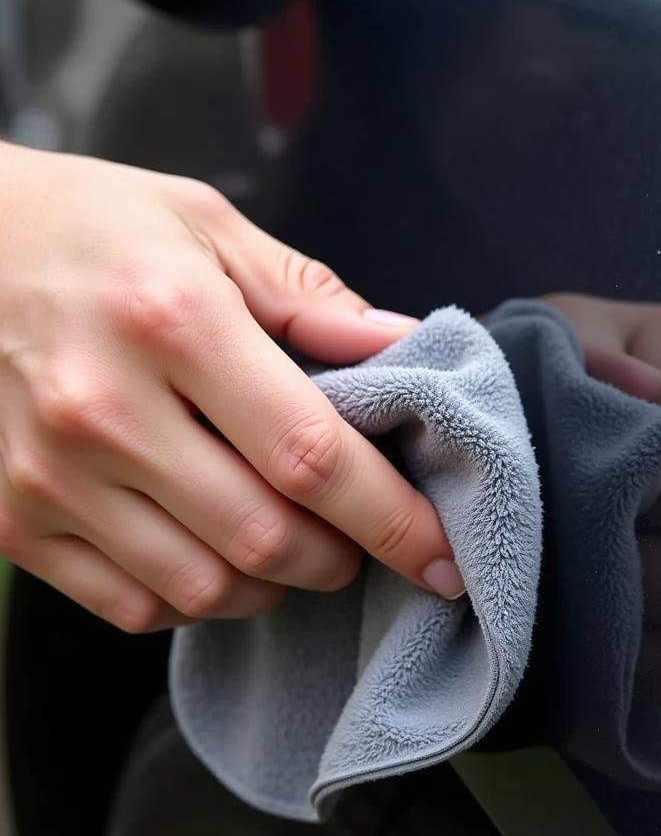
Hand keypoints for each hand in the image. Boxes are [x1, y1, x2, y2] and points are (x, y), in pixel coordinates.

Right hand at [0, 144, 464, 633]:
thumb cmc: (93, 230)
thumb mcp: (209, 228)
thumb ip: (312, 299)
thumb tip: (403, 349)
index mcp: (174, 322)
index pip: (312, 455)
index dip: (393, 519)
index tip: (441, 555)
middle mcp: (104, 409)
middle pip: (266, 538)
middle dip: (341, 557)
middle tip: (362, 537)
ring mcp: (49, 476)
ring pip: (205, 589)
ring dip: (274, 584)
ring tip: (291, 543)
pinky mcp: (13, 521)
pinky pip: (132, 607)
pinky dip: (196, 597)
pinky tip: (212, 552)